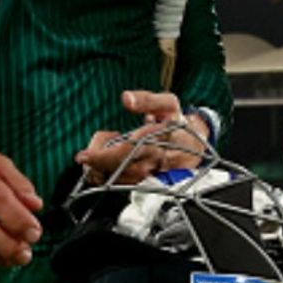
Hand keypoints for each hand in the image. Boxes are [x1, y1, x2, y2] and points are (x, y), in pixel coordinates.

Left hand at [75, 90, 210, 184]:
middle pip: (124, 168)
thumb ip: (147, 100)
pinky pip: (129, 184)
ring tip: (92, 161)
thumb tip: (126, 98)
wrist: (198, 144)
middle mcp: (159, 159)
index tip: (83, 155)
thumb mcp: (167, 103)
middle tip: (84, 157)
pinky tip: (102, 170)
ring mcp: (157, 174)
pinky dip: (112, 179)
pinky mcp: (154, 183)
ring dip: (104, 173)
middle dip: (100, 164)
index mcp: (162, 137)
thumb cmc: (178, 121)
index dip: (104, 155)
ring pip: (125, 179)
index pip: (128, 149)